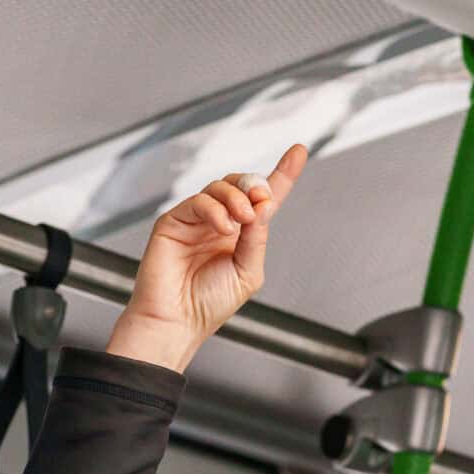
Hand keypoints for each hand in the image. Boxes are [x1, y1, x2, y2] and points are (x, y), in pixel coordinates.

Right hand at [109, 145, 307, 372]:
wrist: (177, 321)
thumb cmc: (208, 304)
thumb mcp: (249, 272)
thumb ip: (257, 237)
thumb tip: (263, 205)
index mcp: (241, 235)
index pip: (264, 199)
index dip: (283, 173)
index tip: (299, 152)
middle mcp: (220, 223)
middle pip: (241, 185)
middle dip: (255, 185)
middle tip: (260, 200)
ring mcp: (197, 220)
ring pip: (220, 187)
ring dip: (236, 198)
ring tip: (241, 219)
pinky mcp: (174, 221)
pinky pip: (198, 200)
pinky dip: (214, 209)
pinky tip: (222, 227)